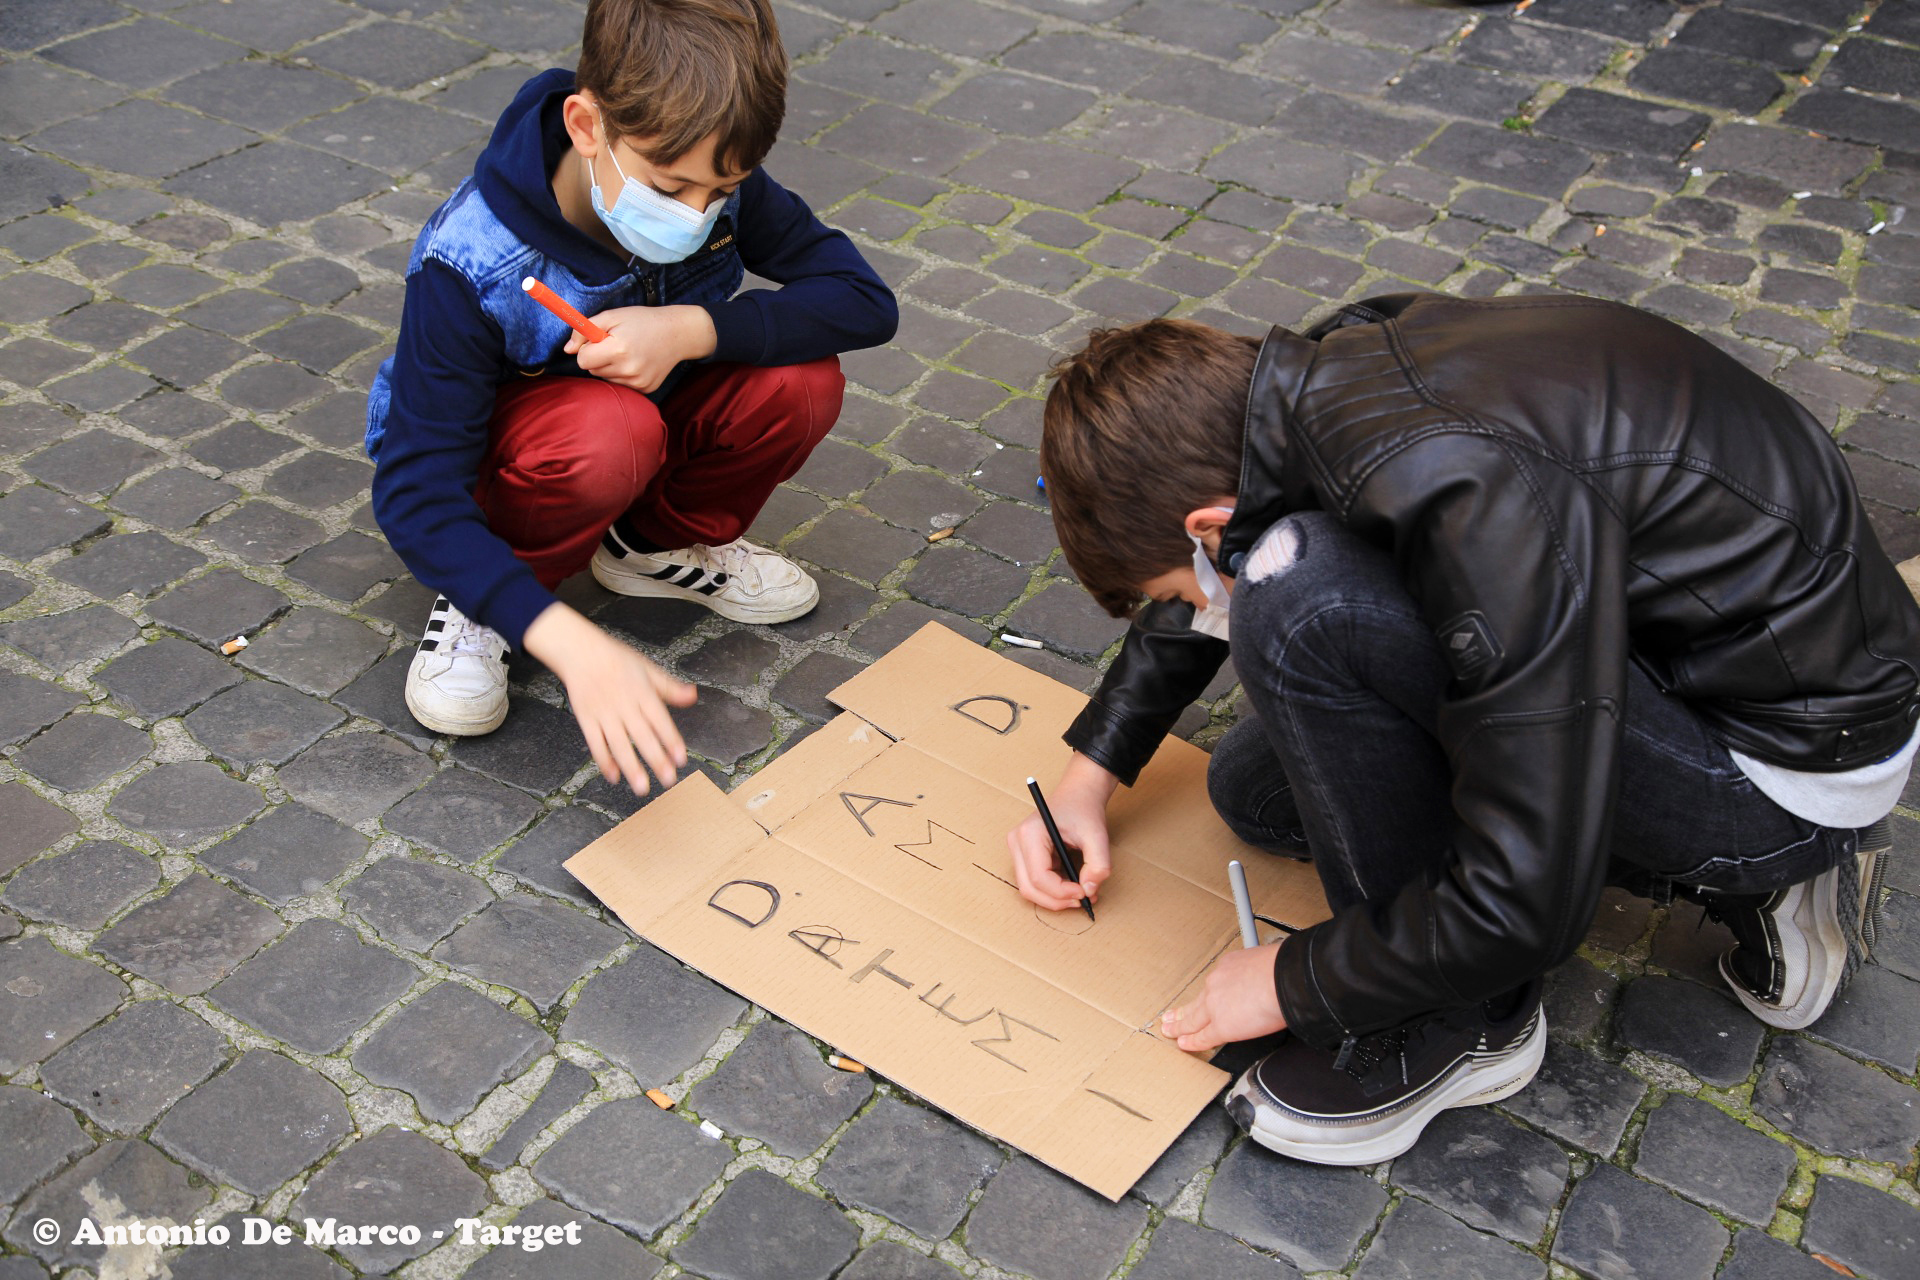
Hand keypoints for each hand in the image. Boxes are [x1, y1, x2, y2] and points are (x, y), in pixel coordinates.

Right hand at [522, 603, 696, 793]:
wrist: (581, 652)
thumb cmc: (617, 660)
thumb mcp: (648, 669)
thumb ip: (670, 687)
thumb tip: (693, 696)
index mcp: (642, 693)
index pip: (660, 720)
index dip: (671, 740)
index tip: (681, 758)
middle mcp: (624, 705)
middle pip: (642, 736)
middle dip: (656, 760)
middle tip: (668, 780)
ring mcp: (604, 713)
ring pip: (619, 744)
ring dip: (631, 767)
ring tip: (642, 787)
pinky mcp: (586, 719)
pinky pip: (596, 743)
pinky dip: (604, 761)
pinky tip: (614, 776)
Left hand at [565, 304, 716, 393]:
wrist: (678, 334)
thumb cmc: (643, 321)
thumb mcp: (612, 316)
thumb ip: (584, 330)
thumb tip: (567, 350)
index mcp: (618, 350)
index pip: (583, 361)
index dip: (586, 349)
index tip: (597, 340)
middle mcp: (628, 370)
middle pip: (592, 371)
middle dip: (597, 357)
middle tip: (616, 343)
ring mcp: (638, 382)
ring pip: (606, 378)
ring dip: (610, 366)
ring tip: (628, 352)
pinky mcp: (645, 389)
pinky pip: (620, 384)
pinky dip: (623, 374)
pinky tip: (636, 362)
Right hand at [1006, 753, 1118, 910]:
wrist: (1078, 794)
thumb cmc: (1083, 809)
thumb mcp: (1097, 835)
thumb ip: (1098, 865)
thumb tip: (1089, 891)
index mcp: (1030, 834)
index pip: (1039, 877)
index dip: (1062, 892)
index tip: (1085, 893)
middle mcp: (1017, 843)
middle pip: (1029, 888)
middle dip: (1057, 900)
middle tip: (1083, 899)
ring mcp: (1018, 850)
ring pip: (1030, 889)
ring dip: (1056, 897)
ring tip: (1082, 892)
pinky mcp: (1025, 856)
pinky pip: (1035, 882)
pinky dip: (1055, 890)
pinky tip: (1074, 884)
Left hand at [1162, 943, 1286, 1050]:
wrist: (1281, 979)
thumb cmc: (1282, 969)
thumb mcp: (1265, 961)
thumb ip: (1259, 973)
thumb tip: (1269, 979)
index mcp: (1229, 966)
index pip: (1216, 984)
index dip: (1210, 993)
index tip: (1207, 997)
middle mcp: (1217, 984)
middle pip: (1197, 1001)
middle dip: (1183, 1010)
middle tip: (1170, 1016)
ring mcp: (1215, 1007)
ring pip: (1192, 1019)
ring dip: (1179, 1026)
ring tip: (1170, 1031)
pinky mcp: (1221, 1027)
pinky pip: (1203, 1037)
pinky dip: (1192, 1042)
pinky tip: (1184, 1045)